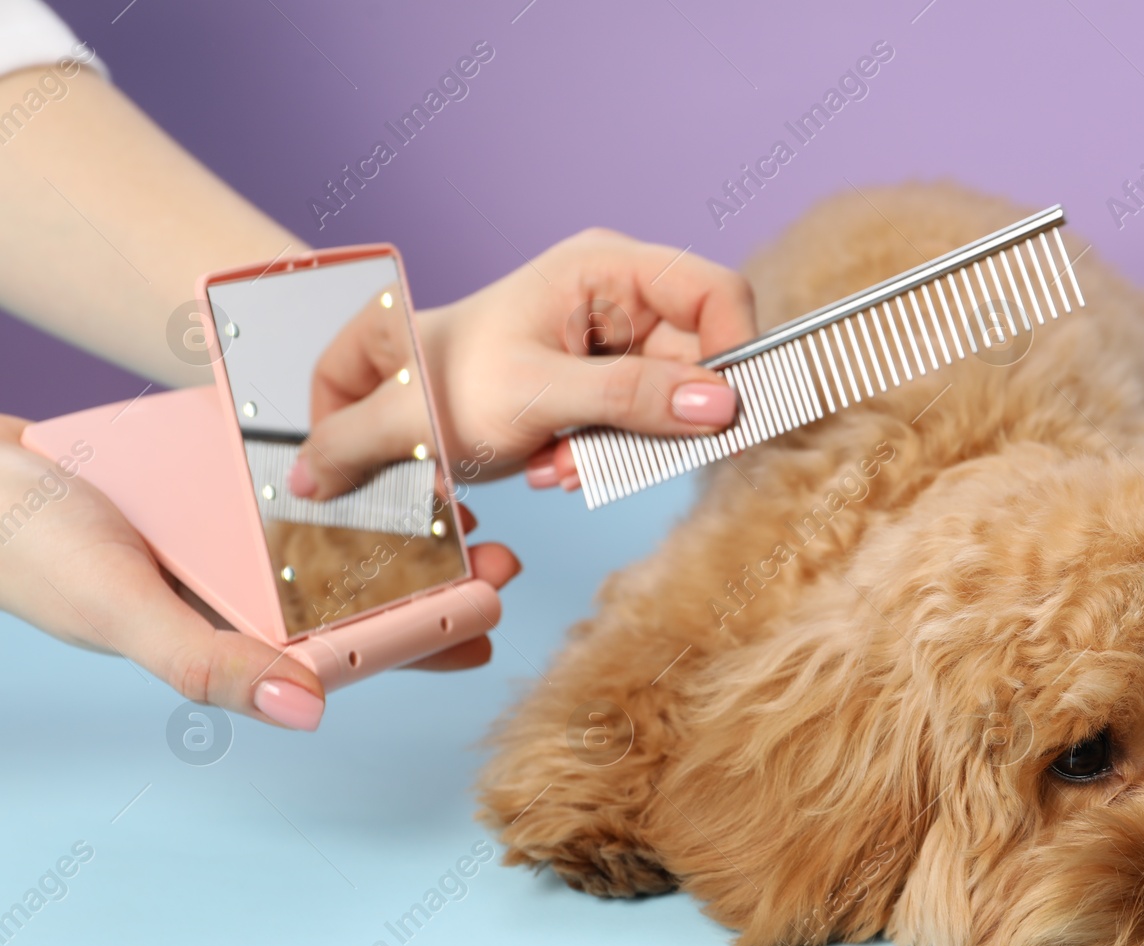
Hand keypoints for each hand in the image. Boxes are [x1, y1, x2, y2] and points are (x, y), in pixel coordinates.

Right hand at [0, 417, 519, 729]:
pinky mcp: (225, 489)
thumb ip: (206, 663)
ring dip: (407, 532)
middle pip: (361, 597)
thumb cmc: (34, 550)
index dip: (421, 639)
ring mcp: (237, 541)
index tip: (490, 617)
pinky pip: (303, 488)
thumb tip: (312, 710)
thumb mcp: (122, 609)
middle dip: (436, 586)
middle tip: (503, 561)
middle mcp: (244, 595)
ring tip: (468, 515)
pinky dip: (350, 481)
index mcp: (234, 637)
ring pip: (342, 542)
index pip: (348, 652)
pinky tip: (395, 462)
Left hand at [286, 228, 755, 497]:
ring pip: (672, 404)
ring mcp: (616, 340)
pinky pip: (642, 425)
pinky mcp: (606, 383)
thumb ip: (631, 398)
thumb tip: (723, 405)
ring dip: (621, 450)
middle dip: (655, 422)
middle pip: (699, 359)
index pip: (716, 293)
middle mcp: (621, 295)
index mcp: (604, 266)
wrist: (394, 414)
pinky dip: (604, 456)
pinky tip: (553, 461)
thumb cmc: (442, 384)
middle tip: (596, 461)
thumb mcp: (536, 394)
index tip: (719, 418)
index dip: (733, 351)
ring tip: (556, 465)